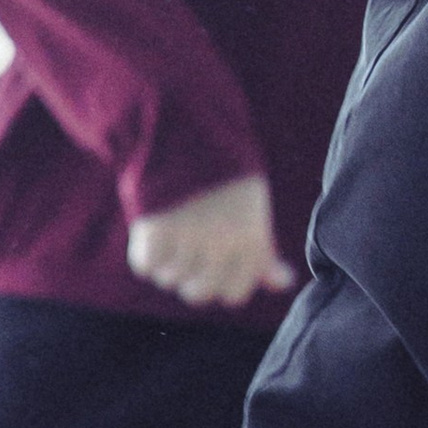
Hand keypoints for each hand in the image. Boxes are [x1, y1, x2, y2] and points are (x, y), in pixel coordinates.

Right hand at [126, 173, 293, 307]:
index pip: (233, 295)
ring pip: (170, 280)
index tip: (213, 263)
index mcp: (252, 242)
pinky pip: (145, 266)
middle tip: (187, 251)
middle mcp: (223, 245)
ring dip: (166, 264)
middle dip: (190, 278)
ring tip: (170, 235)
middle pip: (198, 294)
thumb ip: (264, 253)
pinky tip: (152, 233)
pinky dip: (144, 254)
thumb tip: (284, 283)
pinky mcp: (156, 229)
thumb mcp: (253, 212)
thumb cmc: (224, 178)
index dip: (220, 282)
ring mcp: (189, 238)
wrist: (188, 133)